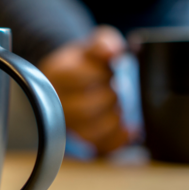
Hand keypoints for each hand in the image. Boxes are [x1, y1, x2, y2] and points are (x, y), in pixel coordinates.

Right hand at [39, 26, 132, 154]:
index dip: (100, 74)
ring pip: (91, 132)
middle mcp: (58, 103)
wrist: (74, 81)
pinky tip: (130, 129)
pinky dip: (119, 139)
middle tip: (116, 89)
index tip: (108, 70)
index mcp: (58, 75)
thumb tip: (114, 51)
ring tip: (119, 107)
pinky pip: (100, 147)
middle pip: (84, 109)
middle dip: (108, 98)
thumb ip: (104, 42)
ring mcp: (69, 125)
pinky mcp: (83, 141)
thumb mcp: (94, 44)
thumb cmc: (86, 63)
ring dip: (113, 120)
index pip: (78, 78)